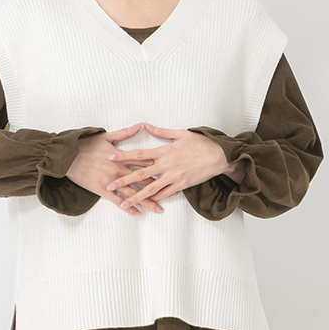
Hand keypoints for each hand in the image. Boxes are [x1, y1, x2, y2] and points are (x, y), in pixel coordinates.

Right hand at [66, 124, 163, 215]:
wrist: (67, 155)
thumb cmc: (85, 145)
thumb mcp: (106, 136)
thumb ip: (125, 133)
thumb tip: (140, 125)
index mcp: (121, 157)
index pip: (145, 162)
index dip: (159, 167)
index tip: (171, 171)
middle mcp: (119, 170)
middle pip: (143, 180)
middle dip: (158, 188)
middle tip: (173, 194)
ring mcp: (111, 181)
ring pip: (132, 193)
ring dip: (146, 201)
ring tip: (158, 209)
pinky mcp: (102, 189)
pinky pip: (117, 201)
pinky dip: (128, 207)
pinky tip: (138, 213)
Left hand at [105, 123, 230, 210]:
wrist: (219, 156)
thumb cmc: (200, 143)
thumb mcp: (180, 134)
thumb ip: (161, 131)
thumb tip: (145, 125)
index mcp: (164, 151)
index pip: (139, 153)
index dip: (124, 156)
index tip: (110, 158)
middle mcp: (166, 165)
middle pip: (140, 174)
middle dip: (123, 181)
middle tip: (109, 186)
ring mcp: (174, 176)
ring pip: (151, 188)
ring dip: (136, 196)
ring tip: (124, 203)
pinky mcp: (181, 185)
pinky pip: (165, 194)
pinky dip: (155, 199)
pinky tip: (145, 204)